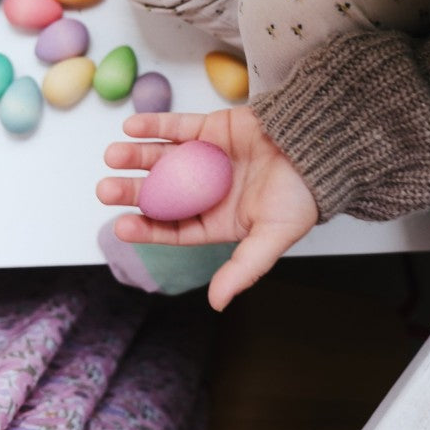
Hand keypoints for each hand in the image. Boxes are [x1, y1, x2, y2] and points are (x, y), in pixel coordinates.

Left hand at [96, 107, 318, 310]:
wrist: (323, 147)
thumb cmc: (302, 195)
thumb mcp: (273, 237)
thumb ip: (243, 269)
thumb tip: (217, 303)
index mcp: (219, 220)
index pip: (175, 228)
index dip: (147, 227)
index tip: (121, 224)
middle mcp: (209, 190)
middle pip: (162, 193)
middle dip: (134, 191)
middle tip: (106, 188)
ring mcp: (208, 158)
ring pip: (164, 158)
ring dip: (137, 156)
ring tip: (114, 155)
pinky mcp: (212, 128)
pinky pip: (178, 126)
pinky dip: (155, 125)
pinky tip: (133, 126)